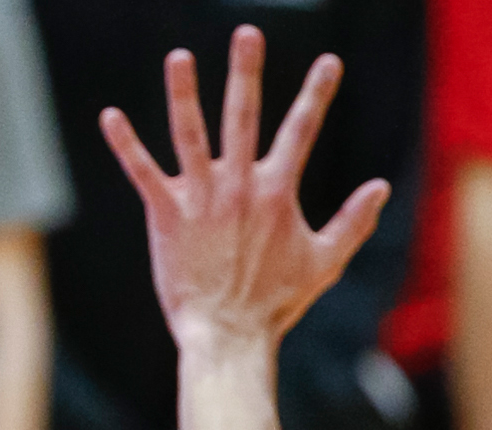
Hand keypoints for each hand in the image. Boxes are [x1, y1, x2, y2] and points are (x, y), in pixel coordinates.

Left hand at [100, 27, 388, 349]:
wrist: (229, 336)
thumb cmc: (277, 304)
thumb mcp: (326, 261)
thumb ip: (353, 221)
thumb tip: (381, 186)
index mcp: (277, 192)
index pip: (301, 130)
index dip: (316, 94)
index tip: (329, 60)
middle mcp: (239, 186)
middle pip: (244, 116)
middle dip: (247, 72)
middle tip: (248, 32)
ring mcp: (201, 199)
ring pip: (190, 134)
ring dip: (184, 93)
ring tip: (179, 56)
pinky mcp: (167, 217)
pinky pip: (143, 173)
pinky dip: (126, 145)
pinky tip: (110, 116)